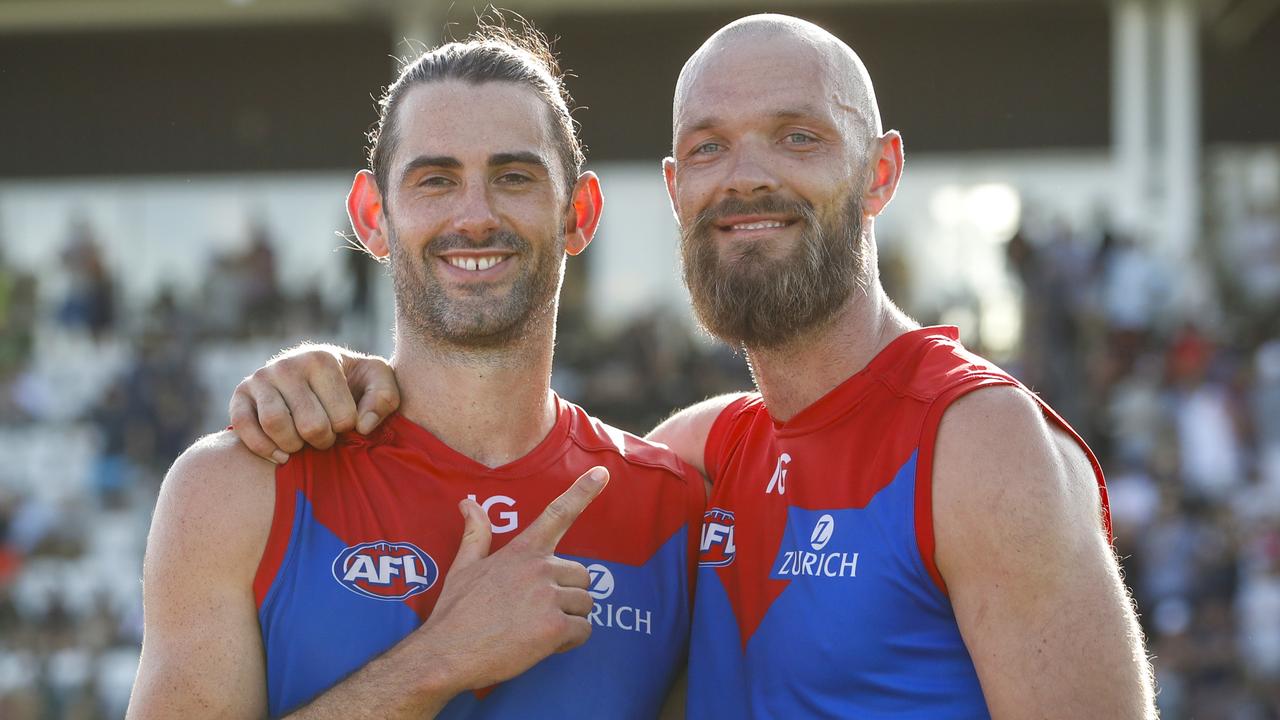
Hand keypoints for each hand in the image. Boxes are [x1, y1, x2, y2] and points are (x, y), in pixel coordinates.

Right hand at [228, 345, 399, 462]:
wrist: (313, 374)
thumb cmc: (351, 381)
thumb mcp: (377, 379)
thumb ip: (385, 397)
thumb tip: (364, 426)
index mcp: (322, 359)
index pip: (342, 416)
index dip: (348, 429)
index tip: (346, 423)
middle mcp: (287, 365)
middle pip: (310, 424)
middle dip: (323, 441)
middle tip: (326, 437)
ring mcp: (260, 378)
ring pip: (275, 425)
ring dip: (294, 446)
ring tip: (304, 443)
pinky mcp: (239, 395)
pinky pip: (243, 427)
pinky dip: (263, 448)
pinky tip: (282, 455)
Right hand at [410, 466, 609, 693]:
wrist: (446, 654)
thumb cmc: (455, 612)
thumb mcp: (462, 566)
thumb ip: (476, 533)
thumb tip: (467, 503)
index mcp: (522, 551)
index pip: (557, 514)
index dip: (582, 491)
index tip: (602, 473)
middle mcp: (540, 568)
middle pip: (582, 575)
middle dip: (567, 595)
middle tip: (538, 611)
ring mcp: (549, 597)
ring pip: (586, 604)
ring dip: (570, 618)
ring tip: (538, 629)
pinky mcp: (555, 627)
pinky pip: (584, 630)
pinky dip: (570, 641)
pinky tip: (545, 645)